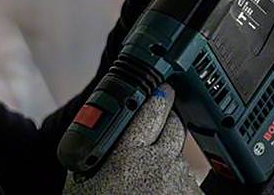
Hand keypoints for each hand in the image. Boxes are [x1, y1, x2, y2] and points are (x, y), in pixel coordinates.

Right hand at [62, 84, 200, 193]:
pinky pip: (189, 184)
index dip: (159, 96)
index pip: (150, 110)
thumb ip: (97, 155)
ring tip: (150, 185)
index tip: (164, 89)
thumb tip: (101, 133)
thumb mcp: (83, 184)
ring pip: (181, 160)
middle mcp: (159, 162)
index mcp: (127, 154)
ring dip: (170, 165)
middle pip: (174, 128)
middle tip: (159, 131)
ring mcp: (179, 181)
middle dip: (169, 125)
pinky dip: (178, 189)